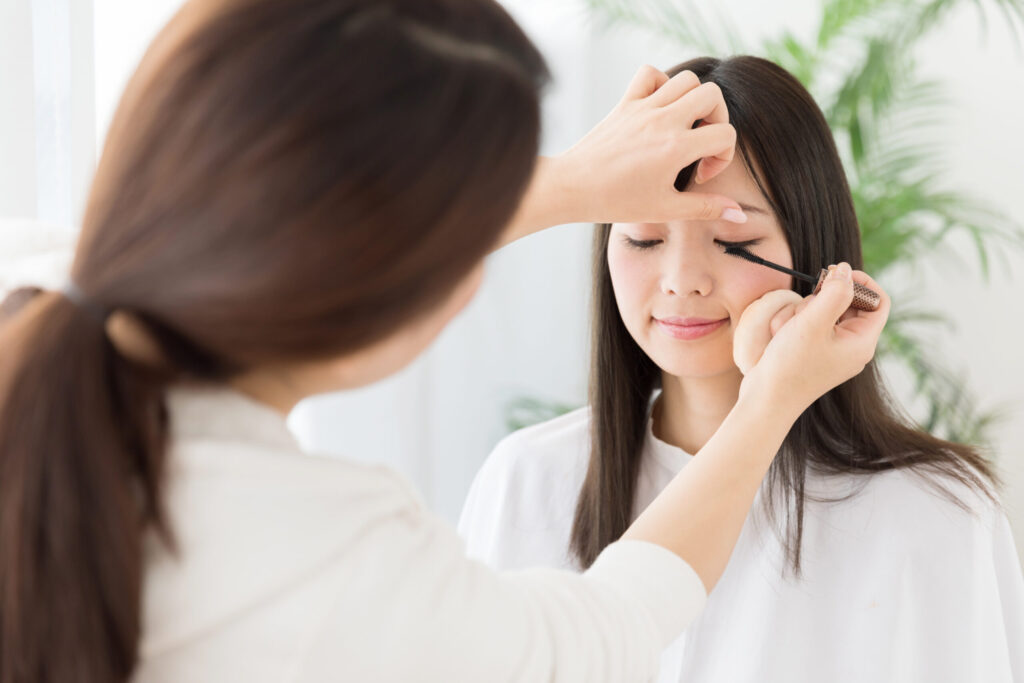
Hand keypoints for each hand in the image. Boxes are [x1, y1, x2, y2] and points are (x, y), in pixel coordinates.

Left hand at [554, 64, 746, 224]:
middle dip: (717, 119)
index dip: (723, 156)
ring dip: (694, 99)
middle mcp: (662, 120)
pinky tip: (658, 108)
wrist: (571, 188)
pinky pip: (649, 73)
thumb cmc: (615, 202)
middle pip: (712, 94)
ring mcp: (642, 108)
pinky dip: (661, 83)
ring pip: (686, 79)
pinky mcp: (624, 103)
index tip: (701, 175)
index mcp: (676, 147)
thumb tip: (740, 215)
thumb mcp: (664, 210)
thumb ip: (706, 209)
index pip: (725, 134)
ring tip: (683, 125)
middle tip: (700, 143)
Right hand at [733, 264, 890, 411]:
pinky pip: (809, 325)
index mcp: (862, 342)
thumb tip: (844, 270)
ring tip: (786, 328)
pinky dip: (794, 323)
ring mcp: (832, 350)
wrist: (765, 400)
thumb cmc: (790, 366)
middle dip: (822, 299)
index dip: (862, 281)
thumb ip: (834, 293)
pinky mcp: (813, 352)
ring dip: (802, 311)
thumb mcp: (813, 323)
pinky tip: (780, 335)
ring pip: (823, 311)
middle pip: (848, 303)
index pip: (878, 301)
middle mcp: (851, 346)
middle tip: (806, 304)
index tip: (836, 273)